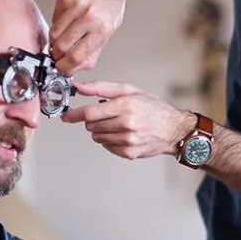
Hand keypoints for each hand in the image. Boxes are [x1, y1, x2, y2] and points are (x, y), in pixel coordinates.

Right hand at [50, 0, 126, 74]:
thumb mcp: (111, 27)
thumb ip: (95, 48)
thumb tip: (79, 66)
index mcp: (102, 28)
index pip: (78, 55)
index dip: (67, 66)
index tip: (63, 69)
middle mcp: (88, 17)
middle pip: (62, 47)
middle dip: (57, 56)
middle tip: (58, 57)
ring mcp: (74, 6)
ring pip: (54, 34)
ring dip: (54, 42)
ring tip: (61, 41)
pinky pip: (54, 19)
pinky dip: (57, 25)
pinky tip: (66, 21)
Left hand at [62, 81, 196, 159]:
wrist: (174, 129)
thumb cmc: (153, 108)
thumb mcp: (130, 91)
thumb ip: (102, 88)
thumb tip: (79, 87)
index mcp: (125, 106)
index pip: (90, 113)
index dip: (74, 114)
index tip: (66, 116)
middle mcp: (126, 124)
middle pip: (91, 126)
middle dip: (94, 120)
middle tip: (107, 115)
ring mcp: (128, 140)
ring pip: (97, 137)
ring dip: (102, 130)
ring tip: (118, 124)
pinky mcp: (129, 152)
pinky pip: (107, 147)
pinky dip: (110, 140)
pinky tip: (123, 134)